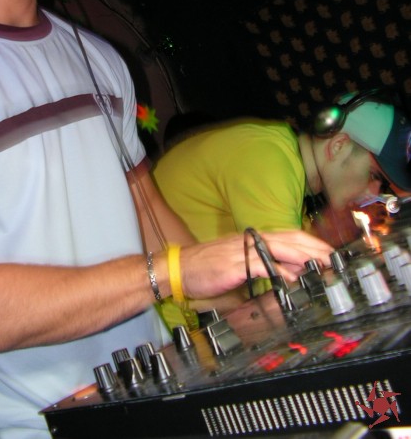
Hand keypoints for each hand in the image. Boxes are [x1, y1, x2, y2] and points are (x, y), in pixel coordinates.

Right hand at [179, 229, 332, 299]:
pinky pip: (262, 265)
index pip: (289, 235)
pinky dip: (279, 271)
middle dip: (315, 248)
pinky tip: (292, 279)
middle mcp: (251, 240)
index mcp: (253, 239)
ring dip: (304, 256)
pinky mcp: (235, 264)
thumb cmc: (207, 267)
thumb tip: (290, 273)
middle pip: (290, 238)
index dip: (311, 242)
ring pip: (280, 248)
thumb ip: (265, 266)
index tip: (330, 252)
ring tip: (323, 265)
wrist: (179, 268)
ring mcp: (243, 251)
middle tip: (335, 258)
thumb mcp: (241, 264)